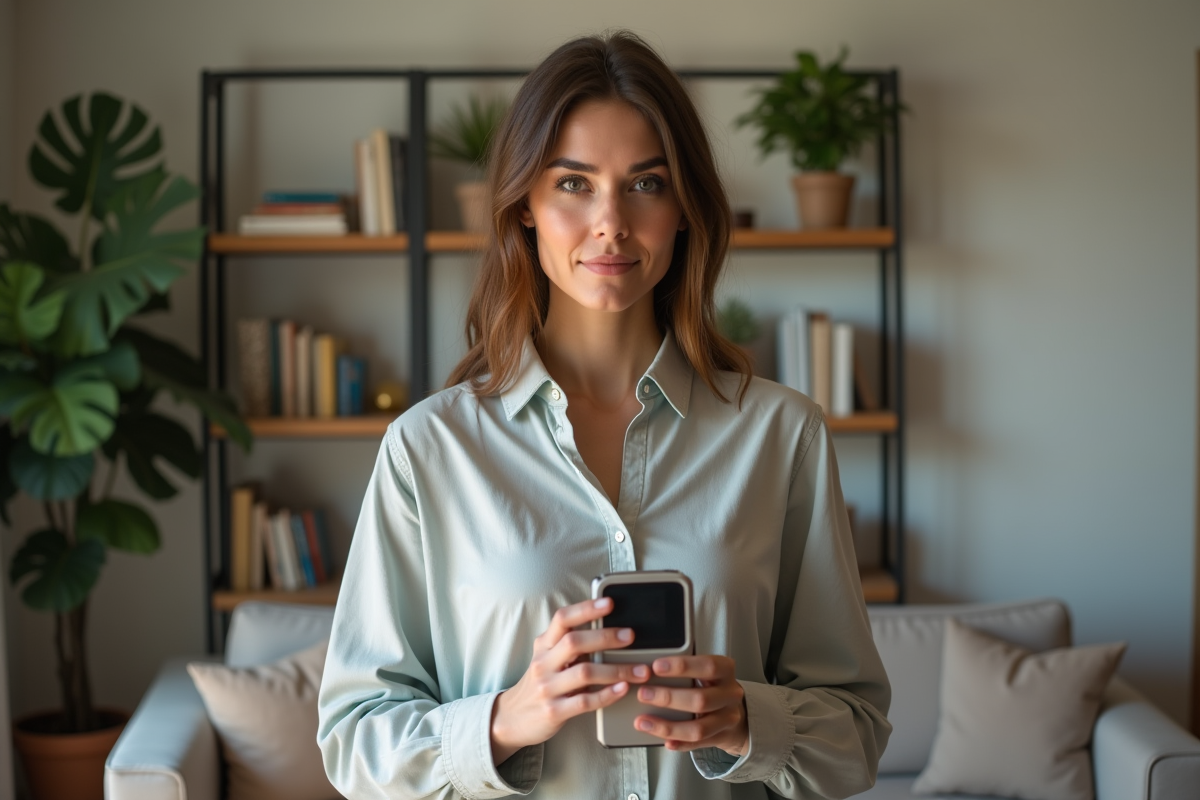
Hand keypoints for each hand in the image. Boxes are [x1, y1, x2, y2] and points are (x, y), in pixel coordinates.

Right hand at [490, 598, 651, 764]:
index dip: (586, 609)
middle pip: (574, 642)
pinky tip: (623, 689)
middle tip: (631, 636)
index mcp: (544, 645)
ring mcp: (547, 688)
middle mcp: (543, 663)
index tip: (610, 603)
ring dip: (616, 670)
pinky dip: (607, 694)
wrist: (513, 718)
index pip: (563, 619)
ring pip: (584, 673)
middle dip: (606, 637)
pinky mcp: (554, 711)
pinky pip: (584, 701)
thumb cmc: (541, 683)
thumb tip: (609, 628)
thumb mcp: (548, 658)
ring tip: (640, 670)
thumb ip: (570, 644)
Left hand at [632, 655, 748, 755]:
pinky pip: (697, 744)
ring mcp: (728, 719)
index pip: (708, 666)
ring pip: (699, 728)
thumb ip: (685, 669)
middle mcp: (730, 695)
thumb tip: (649, 667)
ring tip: (643, 722)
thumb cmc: (711, 684)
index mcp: (726, 670)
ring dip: (668, 726)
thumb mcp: (705, 670)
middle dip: (668, 697)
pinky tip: (664, 741)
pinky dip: (679, 743)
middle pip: (701, 699)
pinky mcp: (722, 738)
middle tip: (643, 694)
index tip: (656, 666)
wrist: (734, 710)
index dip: (682, 667)